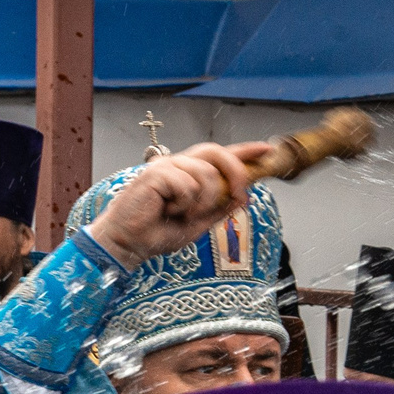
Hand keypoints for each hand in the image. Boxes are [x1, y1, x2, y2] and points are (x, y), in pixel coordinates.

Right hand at [83, 143, 269, 269]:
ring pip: (207, 174)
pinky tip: (167, 210)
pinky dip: (184, 203)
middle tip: (241, 196)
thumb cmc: (155, 233)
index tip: (266, 150)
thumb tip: (242, 197)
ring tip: (182, 214)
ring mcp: (167, 166)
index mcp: (188, 174)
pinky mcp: (157, 172)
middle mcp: (178, 164)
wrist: (127, 244)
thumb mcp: (197, 224)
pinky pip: (188, 184)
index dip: (244, 151)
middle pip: (217, 152)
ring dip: (204, 201)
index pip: (220, 156)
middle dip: (236, 173)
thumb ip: (218, 209)